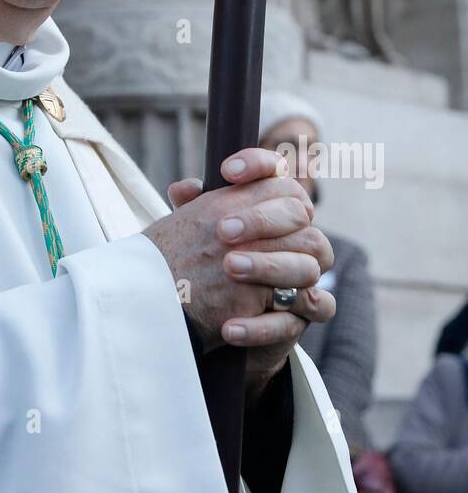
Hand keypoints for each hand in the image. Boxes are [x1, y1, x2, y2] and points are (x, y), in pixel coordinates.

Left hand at [143, 148, 334, 386]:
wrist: (215, 317)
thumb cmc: (207, 262)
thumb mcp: (196, 233)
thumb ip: (193, 210)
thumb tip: (183, 189)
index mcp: (274, 208)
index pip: (279, 174)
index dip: (259, 164)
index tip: (227, 171)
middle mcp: (299, 238)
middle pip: (299, 216)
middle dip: (262, 220)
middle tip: (222, 231)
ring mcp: (306, 279)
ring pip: (308, 266)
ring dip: (267, 266)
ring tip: (228, 268)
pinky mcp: (301, 319)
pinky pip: (295, 321)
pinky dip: (262, 326)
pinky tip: (229, 327)